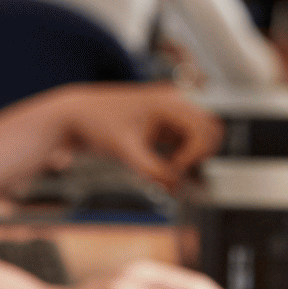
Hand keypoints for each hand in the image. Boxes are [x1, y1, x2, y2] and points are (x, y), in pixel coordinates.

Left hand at [43, 84, 223, 188]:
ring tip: (168, 177)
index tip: (173, 171)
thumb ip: (153, 170)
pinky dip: (181, 160)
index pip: (205, 130)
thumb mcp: (126, 151)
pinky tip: (164, 173)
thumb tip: (177, 187)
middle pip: (212, 131)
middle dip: (198, 157)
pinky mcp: (165, 125)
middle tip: (174, 174)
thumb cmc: (97, 124)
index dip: (194, 156)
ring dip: (191, 160)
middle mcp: (175, 102)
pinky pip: (186, 143)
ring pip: (201, 139)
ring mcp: (171, 113)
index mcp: (169, 101)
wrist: (75, 115)